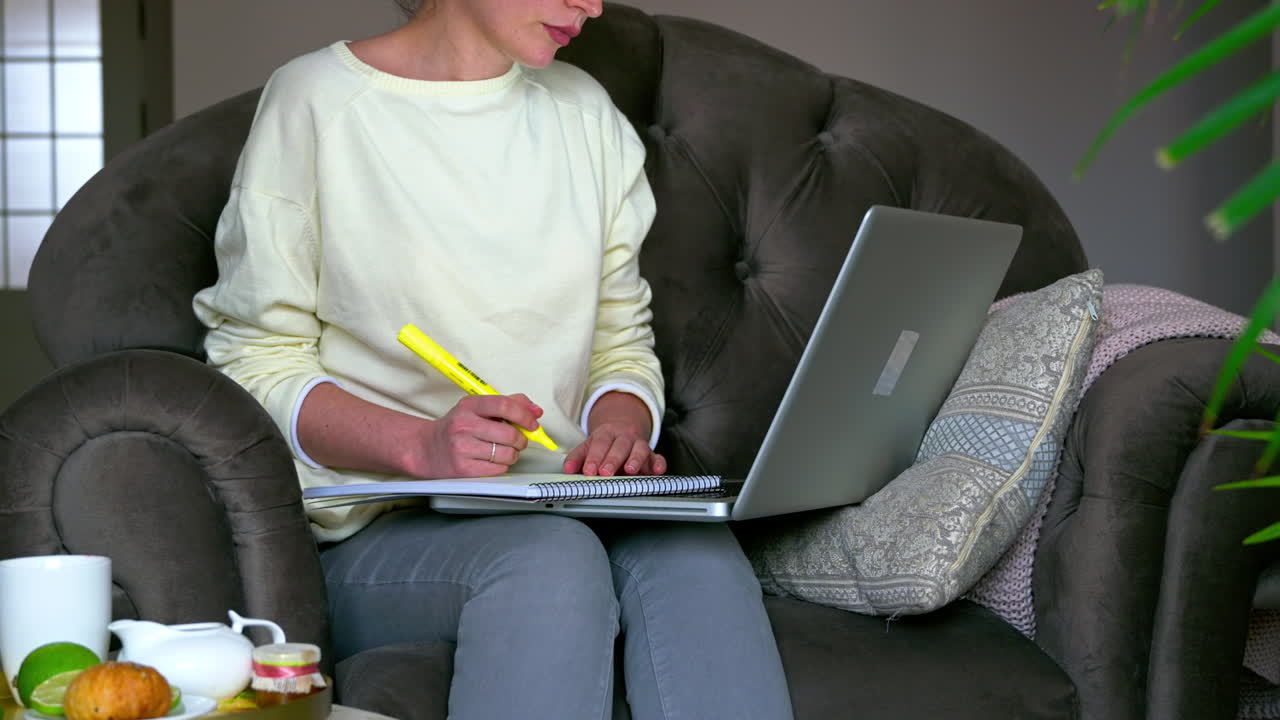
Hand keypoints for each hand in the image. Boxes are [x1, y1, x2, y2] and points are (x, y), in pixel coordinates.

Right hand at [415, 394, 541, 477]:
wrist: (425, 448)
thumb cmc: (455, 428)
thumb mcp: (477, 408)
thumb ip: (508, 404)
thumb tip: (536, 411)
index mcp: (469, 405)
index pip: (504, 405)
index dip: (524, 415)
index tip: (532, 423)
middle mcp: (464, 425)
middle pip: (509, 433)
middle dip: (521, 440)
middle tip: (518, 440)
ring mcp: (463, 448)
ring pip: (506, 454)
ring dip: (512, 454)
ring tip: (503, 450)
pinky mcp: (464, 469)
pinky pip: (498, 469)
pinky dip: (502, 466)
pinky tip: (492, 460)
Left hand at [564, 392, 665, 475]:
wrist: (623, 429)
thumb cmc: (604, 443)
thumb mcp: (588, 446)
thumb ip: (577, 458)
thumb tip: (568, 469)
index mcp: (606, 434)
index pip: (600, 444)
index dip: (594, 457)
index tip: (589, 470)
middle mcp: (624, 437)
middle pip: (620, 446)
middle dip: (612, 459)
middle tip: (605, 472)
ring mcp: (639, 445)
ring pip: (640, 449)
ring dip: (635, 459)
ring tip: (630, 470)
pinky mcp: (652, 455)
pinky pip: (658, 457)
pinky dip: (659, 463)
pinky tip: (657, 471)